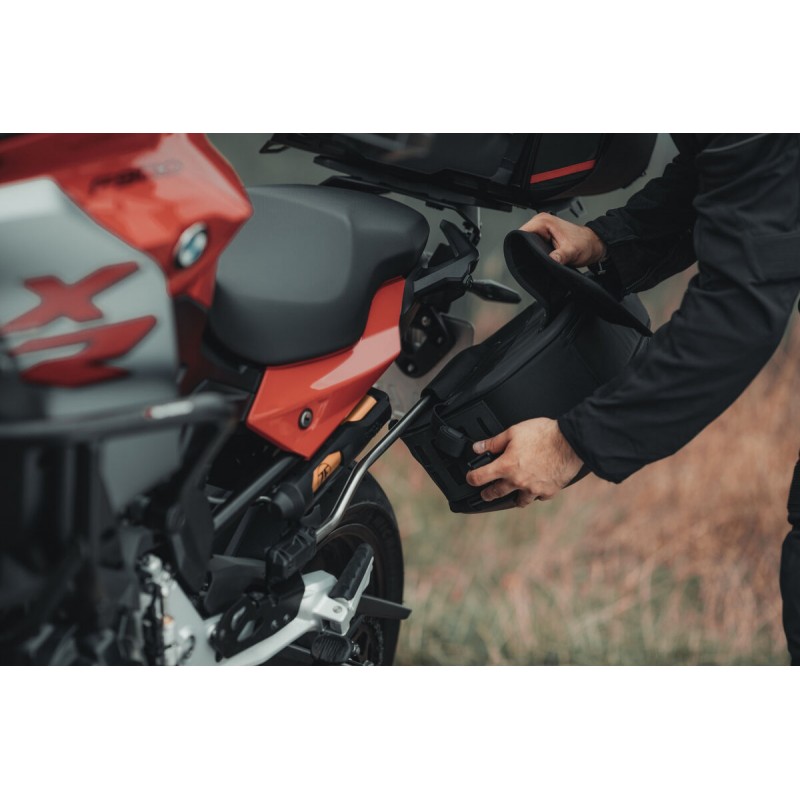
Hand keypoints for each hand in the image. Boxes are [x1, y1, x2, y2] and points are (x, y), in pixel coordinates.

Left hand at [465, 418, 582, 507]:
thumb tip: (478, 447)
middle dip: (488, 494)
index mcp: (506, 466)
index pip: (480, 477)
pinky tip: (535, 488)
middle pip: (496, 493)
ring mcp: (534, 489)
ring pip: (518, 501)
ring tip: (511, 495)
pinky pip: (538, 497)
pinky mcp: (549, 491)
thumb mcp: (514, 432)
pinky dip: (535, 494)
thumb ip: (494, 442)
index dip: (471, 478)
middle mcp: (518, 481)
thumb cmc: (545, 434)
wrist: (571, 442)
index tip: (470, 478)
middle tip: (485, 494)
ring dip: (513, 498)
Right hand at [520, 212, 606, 266]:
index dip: (521, 244)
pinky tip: (542, 256)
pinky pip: (533, 244)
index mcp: (544, 221)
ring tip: (542, 257)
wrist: (593, 245)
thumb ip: (560, 256)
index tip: (525, 255)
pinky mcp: (543, 236)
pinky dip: (536, 251)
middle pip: (522, 238)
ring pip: (526, 242)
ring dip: (531, 251)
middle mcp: (541, 222)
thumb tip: (551, 260)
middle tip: (538, 258)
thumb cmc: (585, 244)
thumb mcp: (572, 251)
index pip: (522, 232)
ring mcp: (542, 229)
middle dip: (526, 249)